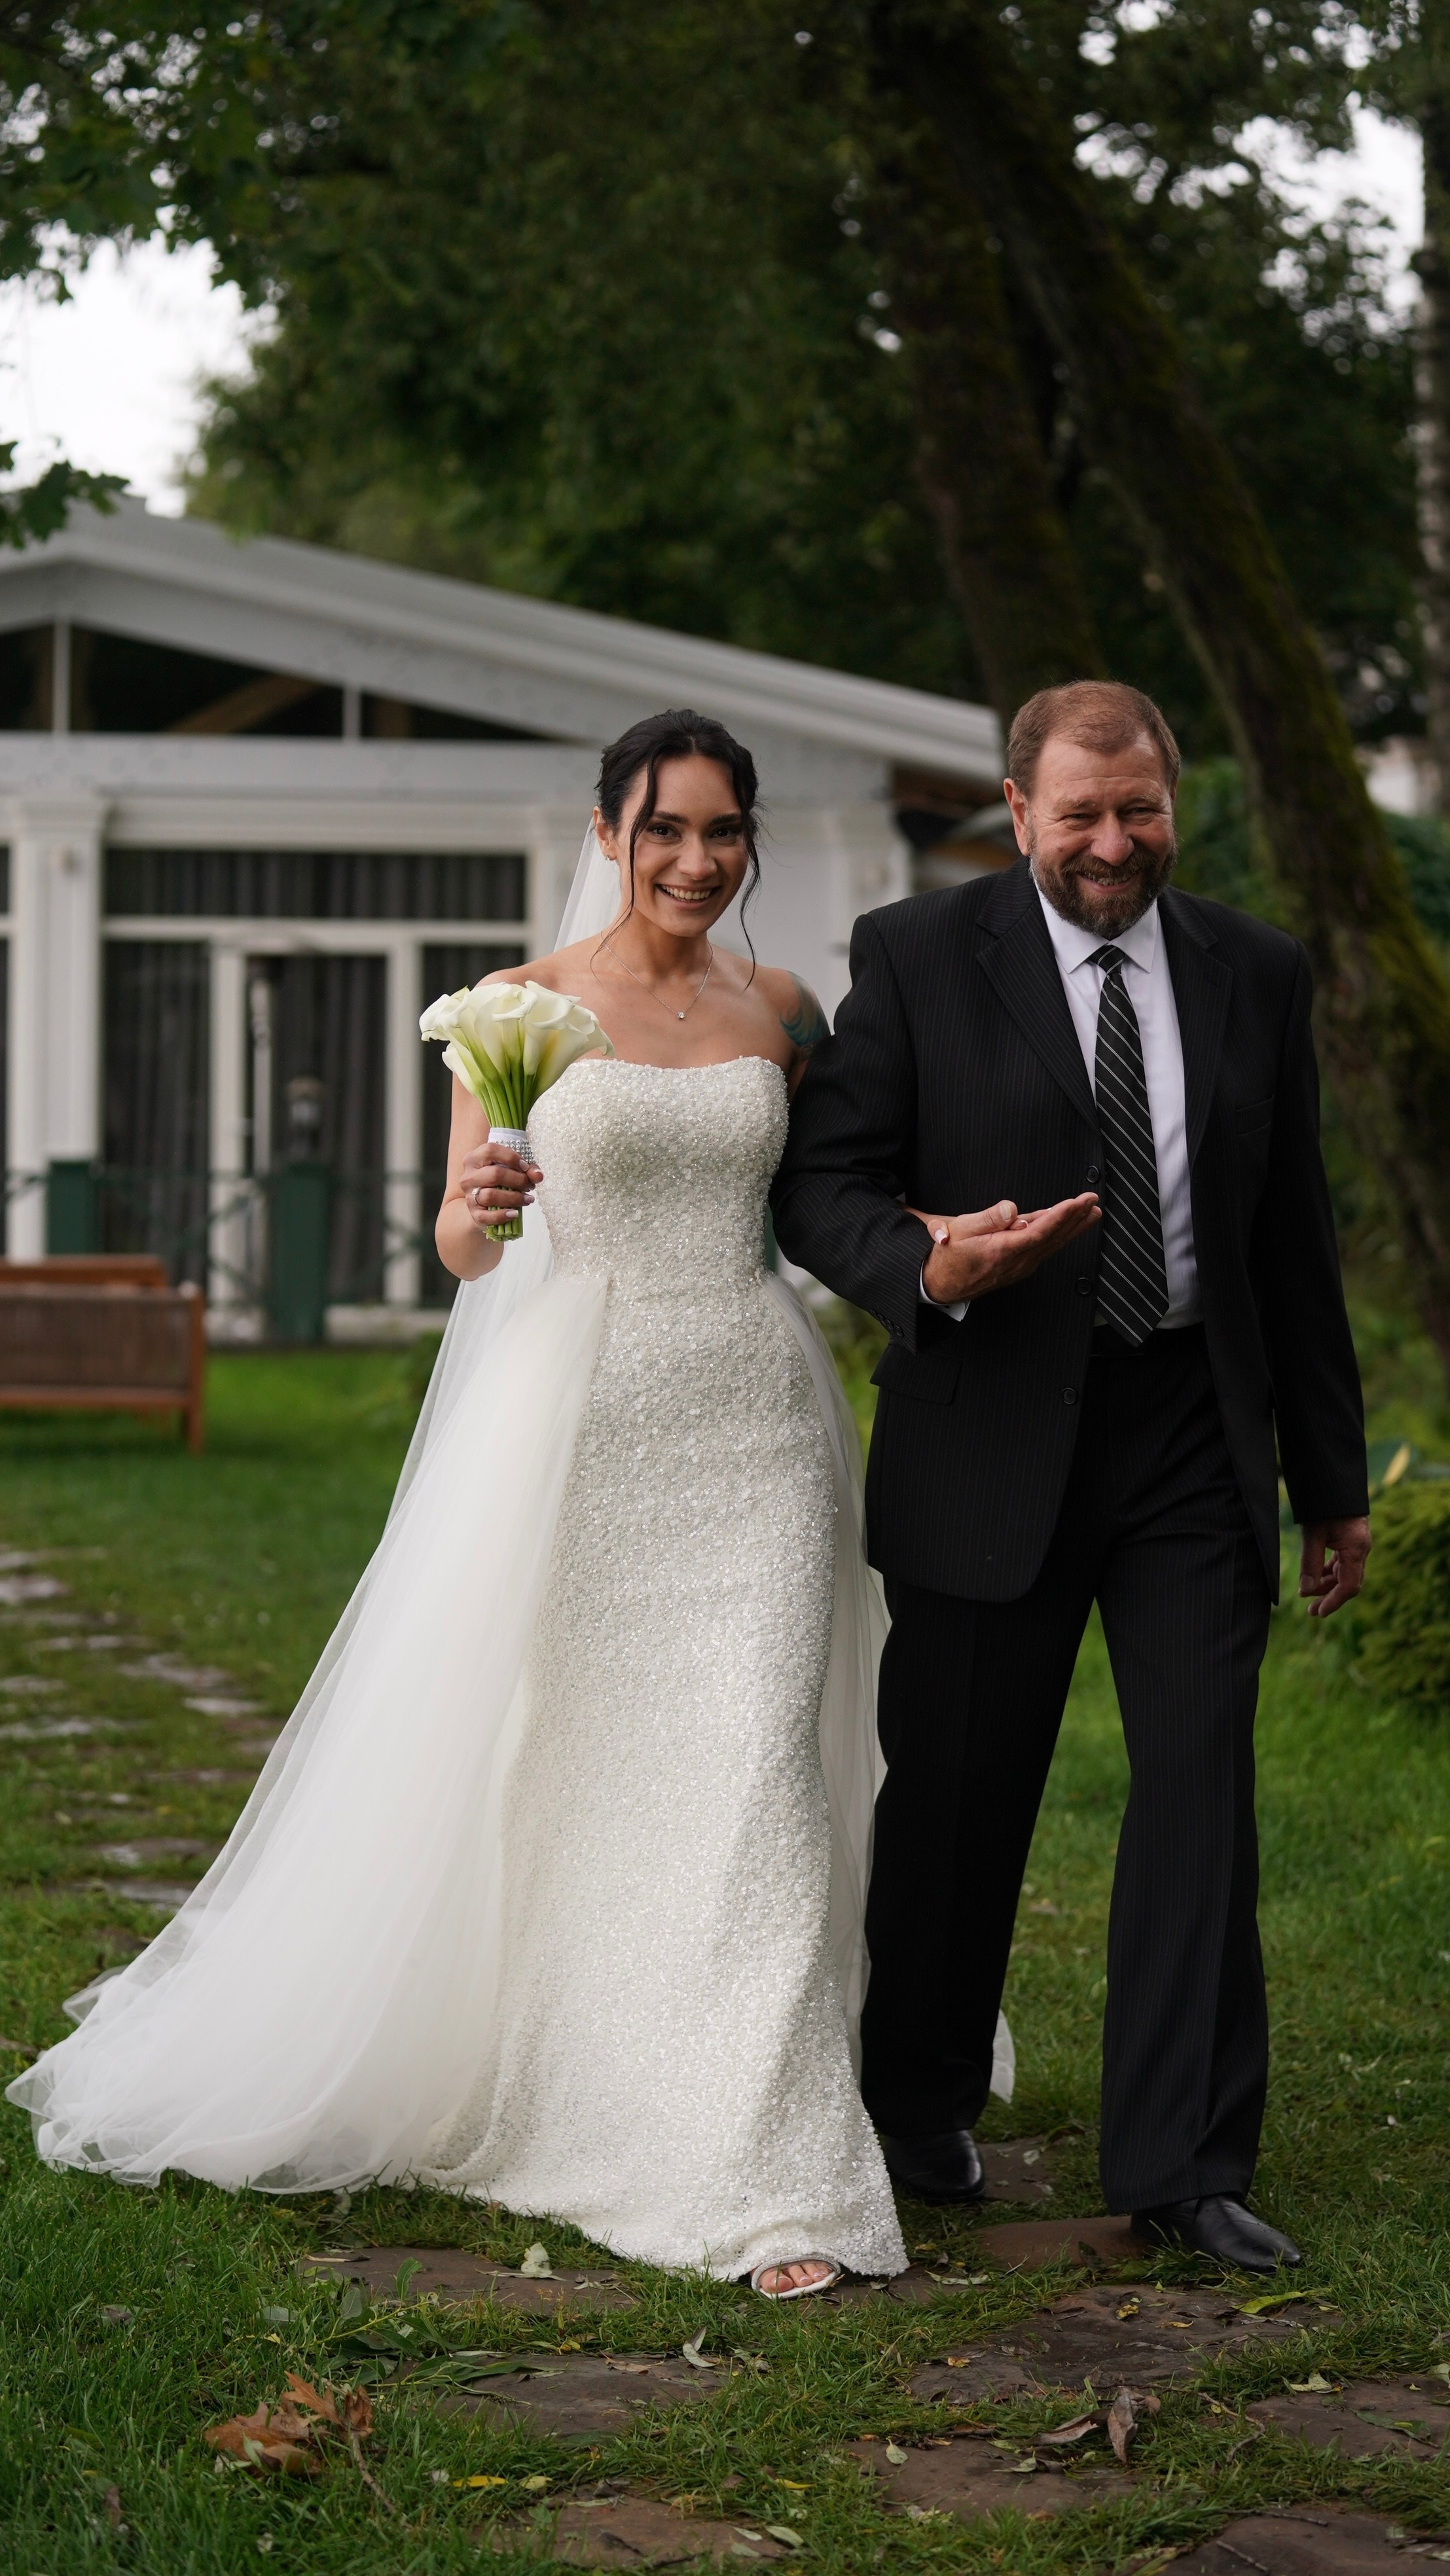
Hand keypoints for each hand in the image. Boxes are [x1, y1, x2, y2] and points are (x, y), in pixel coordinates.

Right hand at [457, 1141, 541, 1231]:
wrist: (483, 1204)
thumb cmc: (499, 1182)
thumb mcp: (512, 1169)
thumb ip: (527, 1169)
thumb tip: (537, 1175)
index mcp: (474, 1158)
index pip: (490, 1151)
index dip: (511, 1158)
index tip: (525, 1167)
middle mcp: (468, 1176)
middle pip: (494, 1174)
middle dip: (518, 1180)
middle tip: (529, 1185)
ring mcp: (469, 1195)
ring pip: (490, 1195)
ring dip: (514, 1198)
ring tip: (528, 1199)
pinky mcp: (473, 1213)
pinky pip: (486, 1216)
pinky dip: (503, 1215)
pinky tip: (515, 1213)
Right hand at [917, 1195, 1100, 1303]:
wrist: (942, 1284)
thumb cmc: (949, 1254)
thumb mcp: (959, 1230)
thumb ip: (987, 1218)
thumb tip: (1011, 1209)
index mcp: (1003, 1250)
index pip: (1039, 1231)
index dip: (1061, 1216)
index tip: (1077, 1202)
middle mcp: (1017, 1261)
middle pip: (1053, 1238)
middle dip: (1075, 1218)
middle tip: (1092, 1200)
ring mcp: (1021, 1266)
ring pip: (1053, 1244)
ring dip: (1074, 1227)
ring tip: (1091, 1212)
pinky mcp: (1020, 1266)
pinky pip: (1045, 1248)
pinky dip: (1061, 1235)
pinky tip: (1070, 1227)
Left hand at [1299, 1515, 1371, 1617]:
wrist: (1333, 1482)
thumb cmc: (1323, 1505)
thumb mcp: (1313, 1534)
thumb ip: (1310, 1563)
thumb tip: (1306, 1591)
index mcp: (1356, 1548)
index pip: (1349, 1586)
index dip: (1334, 1601)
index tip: (1318, 1612)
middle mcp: (1361, 1549)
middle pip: (1348, 1582)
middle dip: (1330, 1597)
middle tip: (1311, 1611)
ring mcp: (1357, 1545)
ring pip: (1345, 1573)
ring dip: (1327, 1585)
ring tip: (1307, 1594)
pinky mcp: (1351, 1540)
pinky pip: (1342, 1563)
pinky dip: (1329, 1572)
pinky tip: (1315, 1578)